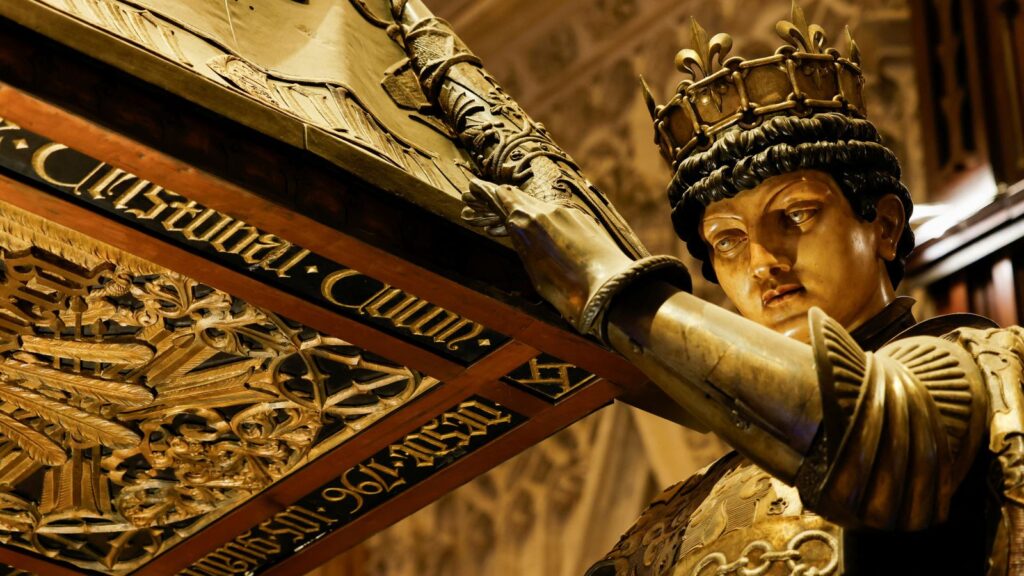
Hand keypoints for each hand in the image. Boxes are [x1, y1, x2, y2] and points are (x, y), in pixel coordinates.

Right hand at [463, 179, 633, 328]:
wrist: (612, 290)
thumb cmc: (571, 290)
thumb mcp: (534, 271)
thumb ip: (524, 245)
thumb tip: (517, 231)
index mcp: (528, 222)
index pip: (500, 198)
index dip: (484, 192)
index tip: (472, 187)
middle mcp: (546, 210)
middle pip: (516, 197)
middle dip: (496, 199)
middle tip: (477, 201)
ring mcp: (566, 213)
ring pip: (534, 205)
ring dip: (516, 210)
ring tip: (500, 220)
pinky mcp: (582, 220)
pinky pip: (552, 213)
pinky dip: (536, 217)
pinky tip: (532, 229)